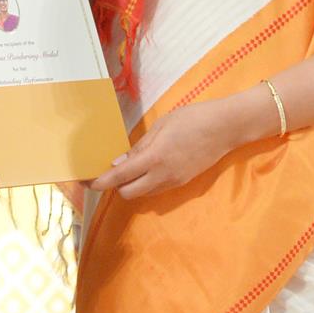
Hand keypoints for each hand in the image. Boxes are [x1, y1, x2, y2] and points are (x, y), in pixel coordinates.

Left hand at [91, 100, 246, 200]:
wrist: (226, 127)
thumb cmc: (193, 118)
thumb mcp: (161, 126)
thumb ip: (139, 147)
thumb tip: (119, 163)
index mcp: (154, 158)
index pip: (119, 177)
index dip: (100, 182)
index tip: (87, 182)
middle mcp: (162, 175)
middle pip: (128, 193)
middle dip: (116, 186)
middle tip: (111, 171)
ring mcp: (174, 181)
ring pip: (143, 193)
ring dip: (132, 185)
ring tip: (129, 169)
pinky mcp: (182, 182)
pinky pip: (157, 189)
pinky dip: (147, 183)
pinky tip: (148, 168)